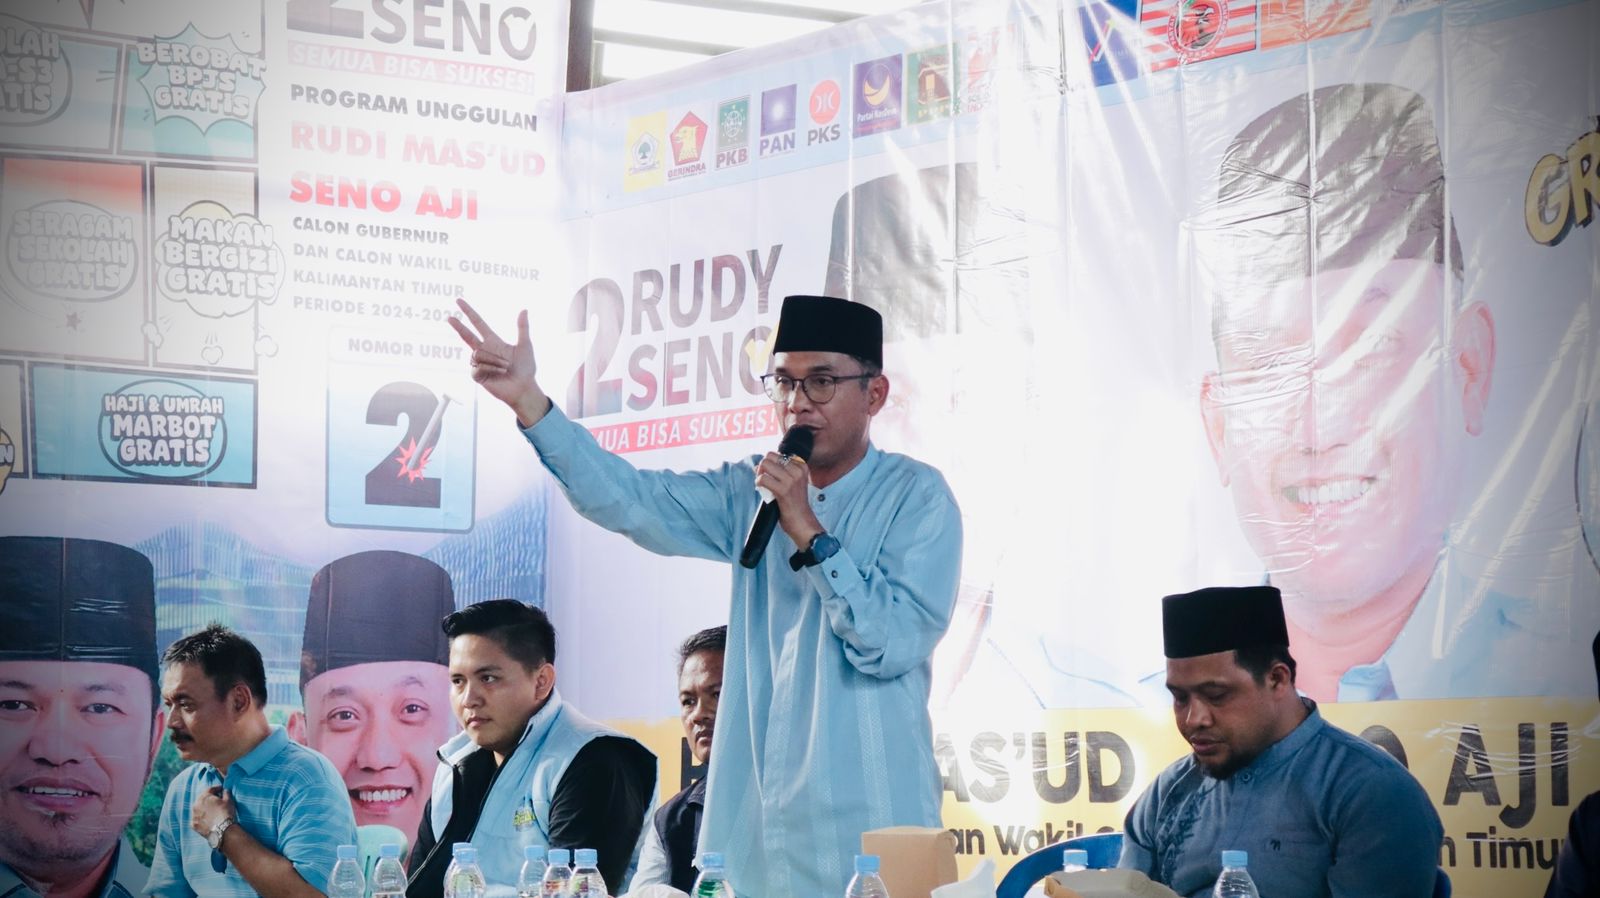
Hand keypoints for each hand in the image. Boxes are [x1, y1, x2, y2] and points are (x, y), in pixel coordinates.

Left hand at [191, 786, 235, 837]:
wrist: (222, 830)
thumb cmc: (226, 813)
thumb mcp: (229, 800)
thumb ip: (226, 793)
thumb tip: (225, 790)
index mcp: (204, 797)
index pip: (210, 789)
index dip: (216, 788)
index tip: (221, 789)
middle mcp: (196, 805)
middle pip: (202, 799)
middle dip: (208, 798)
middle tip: (216, 799)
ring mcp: (193, 816)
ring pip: (198, 809)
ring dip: (204, 808)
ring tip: (211, 810)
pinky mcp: (193, 825)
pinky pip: (197, 819)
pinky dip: (201, 818)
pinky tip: (207, 819)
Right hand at [447, 298, 549, 426]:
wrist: (523, 388)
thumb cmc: (526, 369)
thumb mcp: (525, 345)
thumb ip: (523, 328)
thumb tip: (524, 310)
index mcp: (493, 341)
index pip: (478, 323)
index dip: (469, 312)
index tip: (459, 302)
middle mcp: (484, 350)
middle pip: (466, 335)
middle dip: (458, 327)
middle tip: (449, 318)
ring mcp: (479, 363)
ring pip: (478, 354)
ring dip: (494, 360)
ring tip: (506, 367)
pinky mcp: (477, 375)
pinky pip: (478, 366)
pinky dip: (491, 368)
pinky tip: (499, 373)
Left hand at [755, 452, 822, 548]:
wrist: (803, 522)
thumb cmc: (795, 504)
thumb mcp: (793, 482)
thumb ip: (780, 472)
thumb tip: (758, 465)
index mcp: (802, 466)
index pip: (777, 454)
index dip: (770, 464)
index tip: (771, 476)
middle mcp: (798, 470)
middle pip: (769, 457)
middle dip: (763, 467)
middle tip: (765, 479)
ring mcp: (791, 480)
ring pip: (764, 465)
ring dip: (760, 475)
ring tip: (764, 485)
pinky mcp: (783, 490)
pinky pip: (762, 479)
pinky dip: (758, 483)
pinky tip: (762, 490)